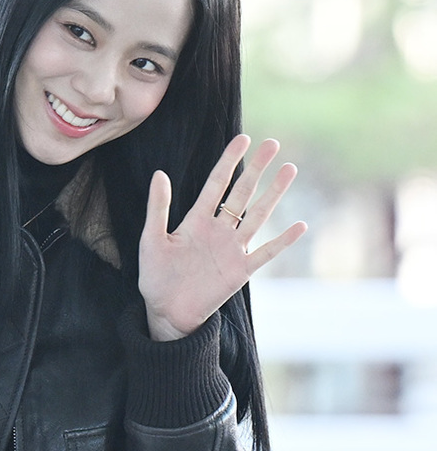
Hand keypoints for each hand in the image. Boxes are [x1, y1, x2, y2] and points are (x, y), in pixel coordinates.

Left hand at [138, 134, 306, 340]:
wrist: (166, 311)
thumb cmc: (155, 276)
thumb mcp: (152, 239)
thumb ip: (158, 207)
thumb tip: (159, 173)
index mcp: (196, 220)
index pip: (217, 183)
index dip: (229, 161)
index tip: (243, 139)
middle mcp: (218, 230)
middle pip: (242, 194)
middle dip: (257, 169)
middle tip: (273, 143)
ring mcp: (232, 250)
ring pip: (258, 216)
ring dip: (274, 194)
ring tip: (289, 169)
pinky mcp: (240, 271)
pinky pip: (266, 253)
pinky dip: (283, 241)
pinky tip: (299, 225)